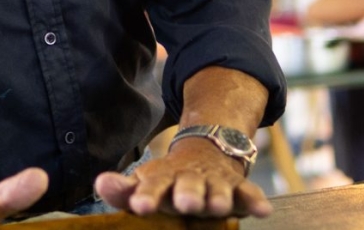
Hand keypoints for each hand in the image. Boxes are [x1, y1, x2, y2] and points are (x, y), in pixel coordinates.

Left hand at [94, 138, 271, 218]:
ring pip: (217, 190)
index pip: (152, 185)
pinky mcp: (237, 187)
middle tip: (185, 204)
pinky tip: (262, 211)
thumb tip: (100, 183)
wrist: (207, 152)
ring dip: (217, 197)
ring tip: (217, 207)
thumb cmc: (169, 180)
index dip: (145, 195)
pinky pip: (248, 193)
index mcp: (163, 177)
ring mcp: (214, 182)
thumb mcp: (147, 183)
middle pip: (187, 186)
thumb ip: (124, 190)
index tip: (139, 206)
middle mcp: (189, 178)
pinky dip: (255, 200)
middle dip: (186, 195)